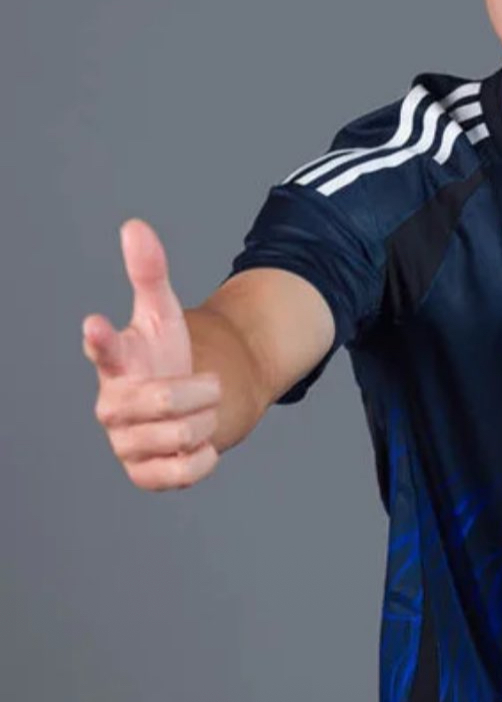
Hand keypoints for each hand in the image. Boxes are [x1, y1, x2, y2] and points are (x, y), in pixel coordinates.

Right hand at [83, 218, 221, 490]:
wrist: (186, 404)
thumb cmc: (163, 356)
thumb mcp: (162, 314)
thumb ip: (148, 272)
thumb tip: (134, 225)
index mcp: (115, 362)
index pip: (103, 348)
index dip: (100, 338)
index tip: (95, 323)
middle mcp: (112, 406)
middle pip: (166, 401)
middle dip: (200, 392)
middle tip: (204, 387)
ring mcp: (124, 444)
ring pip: (183, 436)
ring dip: (206, 422)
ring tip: (196, 415)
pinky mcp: (144, 476)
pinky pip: (186, 472)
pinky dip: (204, 458)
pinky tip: (198, 446)